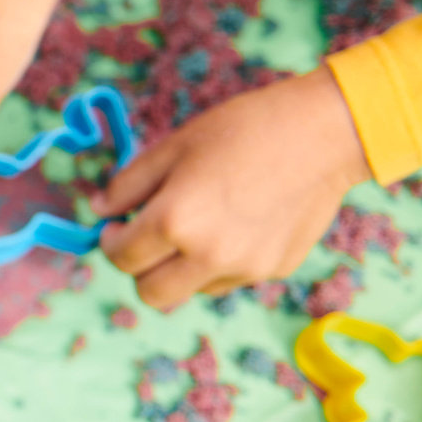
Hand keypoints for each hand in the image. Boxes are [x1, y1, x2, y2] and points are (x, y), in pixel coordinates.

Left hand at [89, 66, 371, 311]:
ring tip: (197, 227)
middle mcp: (209, 255)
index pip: (121, 256)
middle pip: (150, 293)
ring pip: (189, 292)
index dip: (111, 240)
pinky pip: (229, 280)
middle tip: (147, 238)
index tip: (118, 226)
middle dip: (139, 268)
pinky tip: (236, 225)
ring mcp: (245, 268)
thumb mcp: (173, 147)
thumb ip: (128, 185)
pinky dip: (219, 264)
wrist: (323, 133)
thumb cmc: (243, 129)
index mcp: (176, 221)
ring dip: (179, 270)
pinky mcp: (275, 270)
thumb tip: (99, 211)